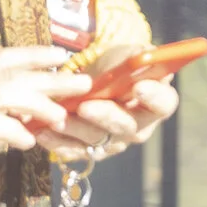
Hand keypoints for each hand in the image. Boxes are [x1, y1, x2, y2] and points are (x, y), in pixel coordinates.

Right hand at [0, 47, 87, 206]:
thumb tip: (23, 116)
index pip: (1, 58)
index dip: (33, 53)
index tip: (62, 54)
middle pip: (11, 74)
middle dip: (50, 76)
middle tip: (82, 81)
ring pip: (5, 94)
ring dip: (39, 102)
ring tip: (60, 116)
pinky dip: (15, 131)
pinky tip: (29, 142)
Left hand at [34, 43, 181, 161]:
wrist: (94, 81)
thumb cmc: (116, 67)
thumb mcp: (126, 56)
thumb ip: (136, 57)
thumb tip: (146, 55)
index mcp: (156, 103)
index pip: (163, 103)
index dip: (154, 97)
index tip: (139, 86)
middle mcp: (139, 127)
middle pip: (127, 127)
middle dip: (105, 116)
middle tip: (86, 106)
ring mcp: (114, 143)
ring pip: (97, 140)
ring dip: (75, 130)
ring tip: (57, 118)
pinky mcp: (90, 151)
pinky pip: (74, 151)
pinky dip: (57, 143)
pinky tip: (43, 133)